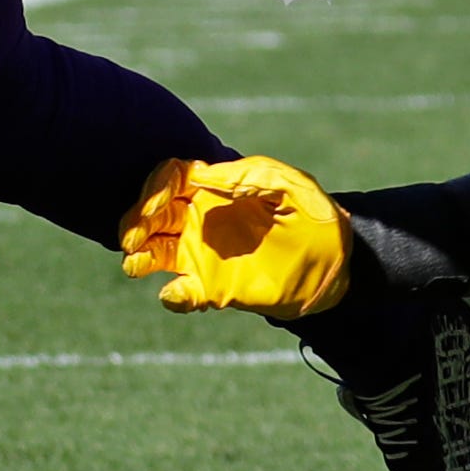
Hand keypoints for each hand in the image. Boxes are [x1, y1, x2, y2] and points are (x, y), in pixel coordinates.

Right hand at [119, 154, 353, 318]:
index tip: (158, 204)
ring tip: (136, 263)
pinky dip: (173, 296)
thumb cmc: (313, 214)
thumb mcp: (287, 184)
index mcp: (215, 188)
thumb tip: (200, 174)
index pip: (169, 180)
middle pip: (151, 215)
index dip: (156, 188)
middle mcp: (200, 219)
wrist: (335, 262)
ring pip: (154, 252)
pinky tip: (176, 294)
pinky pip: (181, 294)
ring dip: (138, 256)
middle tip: (134, 238)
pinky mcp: (213, 289)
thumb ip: (247, 176)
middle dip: (136, 221)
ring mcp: (203, 255)